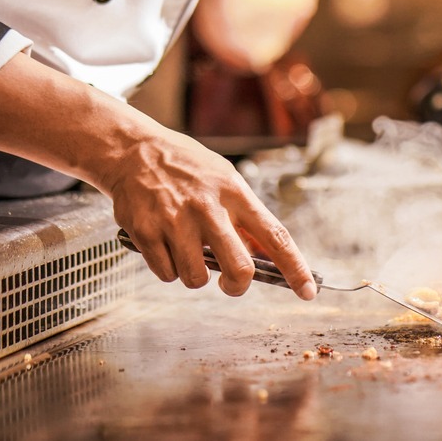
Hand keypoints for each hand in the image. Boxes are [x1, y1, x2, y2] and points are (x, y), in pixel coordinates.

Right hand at [102, 128, 317, 298]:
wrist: (133, 150)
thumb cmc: (187, 169)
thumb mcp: (225, 181)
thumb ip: (245, 218)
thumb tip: (268, 257)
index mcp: (236, 193)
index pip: (275, 236)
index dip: (295, 268)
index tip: (308, 291)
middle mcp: (208, 207)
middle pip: (240, 268)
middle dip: (237, 285)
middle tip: (230, 282)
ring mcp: (176, 220)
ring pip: (197, 278)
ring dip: (195, 275)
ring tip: (187, 250)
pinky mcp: (145, 232)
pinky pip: (167, 274)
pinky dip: (169, 269)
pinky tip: (165, 245)